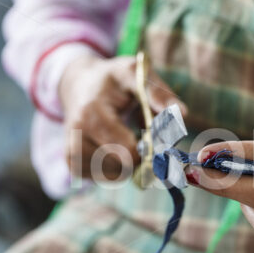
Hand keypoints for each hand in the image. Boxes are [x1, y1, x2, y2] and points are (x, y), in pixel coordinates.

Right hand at [59, 55, 186, 180]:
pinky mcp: (72, 165)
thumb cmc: (112, 80)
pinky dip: (115, 167)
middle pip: (123, 167)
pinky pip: (104, 178)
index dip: (148, 148)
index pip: (128, 151)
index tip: (152, 134)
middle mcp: (76, 137)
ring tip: (122, 138)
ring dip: (127, 162)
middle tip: (139, 136)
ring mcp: (71, 153)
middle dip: (139, 156)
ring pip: (114, 176)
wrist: (77, 84)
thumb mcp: (135, 74)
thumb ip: (158, 92)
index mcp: (91, 114)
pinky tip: (111, 147)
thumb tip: (183, 112)